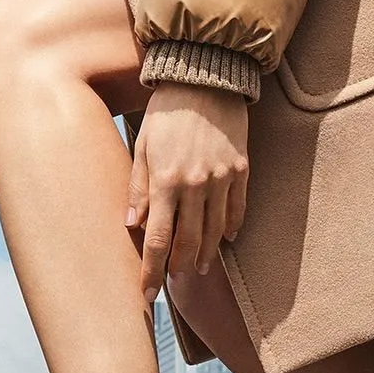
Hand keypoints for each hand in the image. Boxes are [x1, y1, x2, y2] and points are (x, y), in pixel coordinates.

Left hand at [126, 84, 249, 302]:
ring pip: (214, 233)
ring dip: (204, 255)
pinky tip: (222, 240)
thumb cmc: (168, 110)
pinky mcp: (241, 171)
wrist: (207, 77)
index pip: (156, 240)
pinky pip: (237, 211)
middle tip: (172, 281)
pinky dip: (229, 230)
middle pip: (188, 244)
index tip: (147, 295)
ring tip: (195, 267)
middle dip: (177, 268)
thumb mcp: (142, 145)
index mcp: (166, 180)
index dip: (151, 272)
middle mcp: (196, 185)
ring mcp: (222, 180)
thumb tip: (132, 225)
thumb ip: (138, 187)